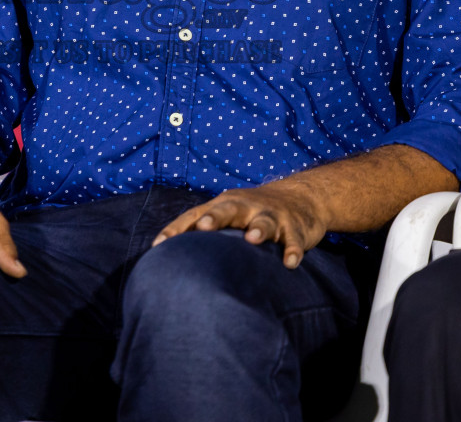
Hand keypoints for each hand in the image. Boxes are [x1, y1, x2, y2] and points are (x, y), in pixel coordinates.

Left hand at [152, 182, 327, 268]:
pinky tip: (290, 263)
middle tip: (204, 227)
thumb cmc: (251, 212)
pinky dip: (293, 250)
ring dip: (258, 229)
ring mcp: (271, 215)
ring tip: (252, 239)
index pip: (196, 215)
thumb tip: (167, 258)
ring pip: (264, 221)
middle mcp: (245, 207)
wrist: (300, 197)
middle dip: (215, 218)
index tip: (159, 246)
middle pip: (228, 209)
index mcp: (224, 205)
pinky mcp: (294, 227)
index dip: (178, 229)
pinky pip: (294, 240)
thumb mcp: (228, 215)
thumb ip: (203, 232)